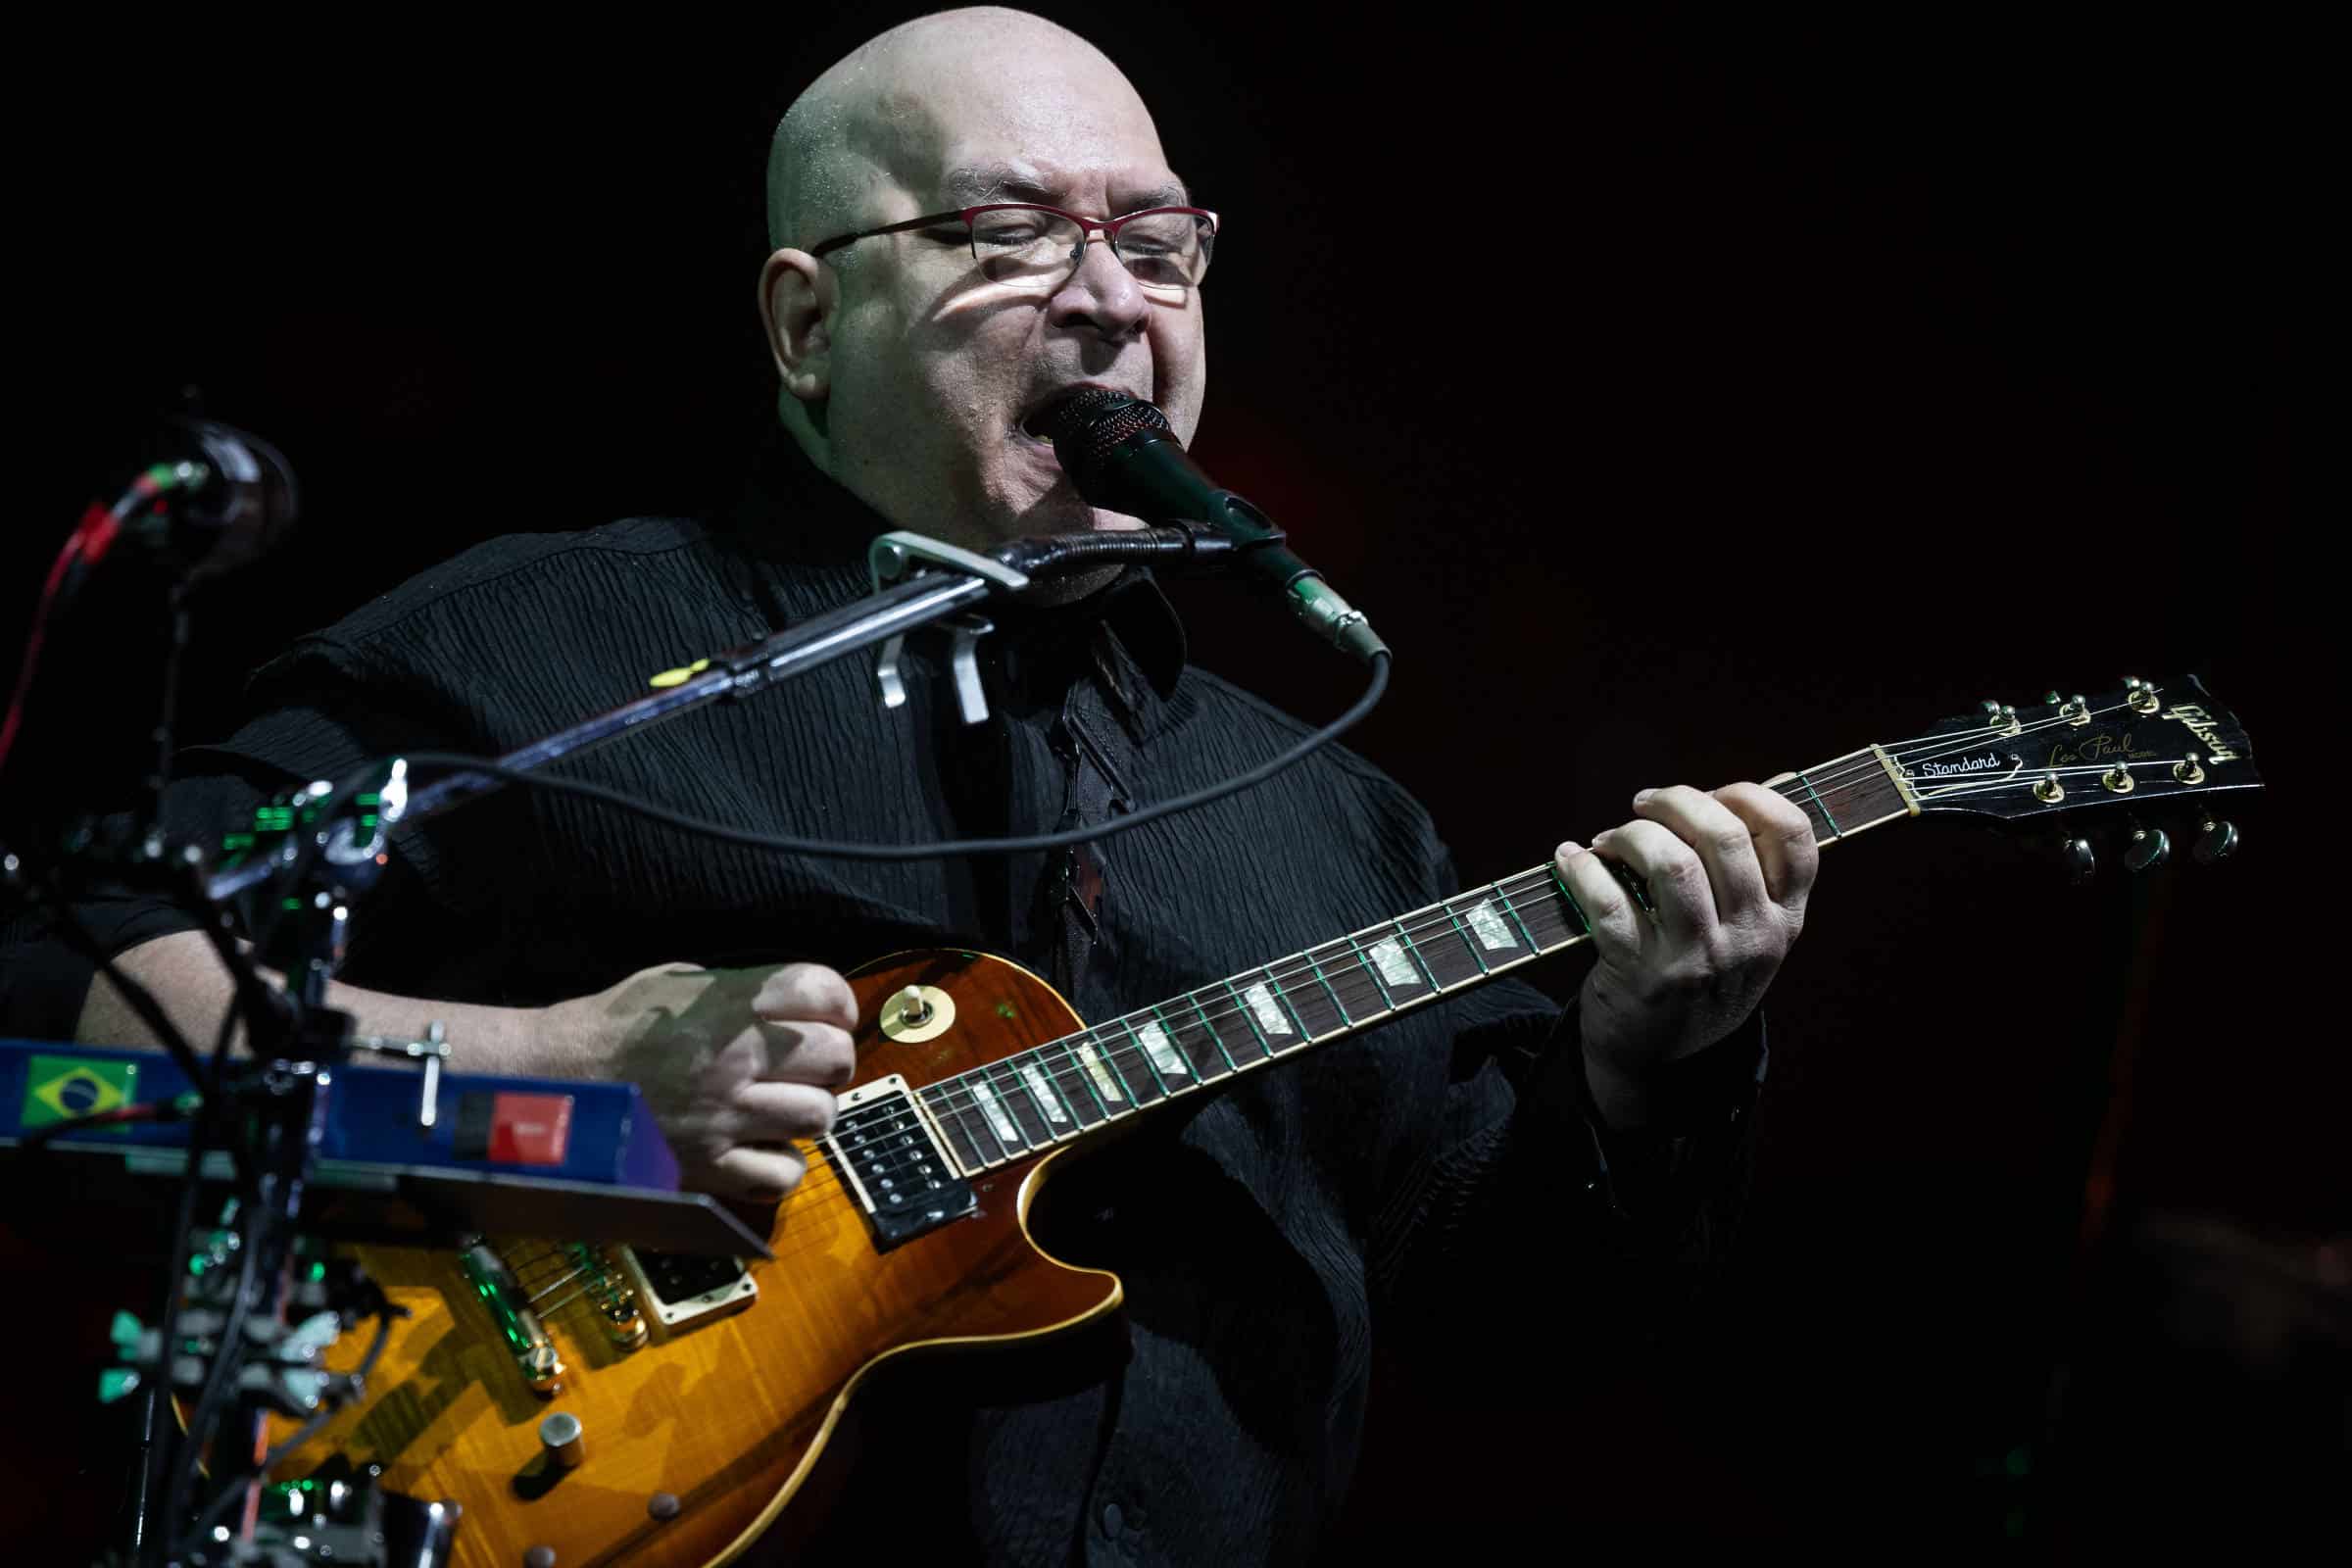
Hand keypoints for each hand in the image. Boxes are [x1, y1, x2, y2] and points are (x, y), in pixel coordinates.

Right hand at [542, 960, 858, 1200]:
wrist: (553, 1081)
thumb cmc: (613, 1026)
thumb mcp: (678, 982)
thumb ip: (741, 989)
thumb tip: (797, 1001)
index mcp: (730, 1004)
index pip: (826, 990)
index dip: (838, 1004)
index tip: (830, 1015)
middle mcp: (736, 1058)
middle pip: (835, 1056)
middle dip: (830, 1059)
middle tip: (807, 1066)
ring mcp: (725, 1116)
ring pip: (820, 1116)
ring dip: (810, 1111)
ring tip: (783, 1107)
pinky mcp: (709, 1167)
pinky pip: (783, 1174)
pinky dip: (782, 1164)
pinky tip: (761, 1148)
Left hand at [1552, 783, 1816, 1119]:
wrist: (1658, 1062)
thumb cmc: (1702, 977)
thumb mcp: (1749, 932)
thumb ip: (1760, 864)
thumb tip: (1777, 781)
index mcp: (1784, 920)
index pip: (1794, 836)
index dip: (1750, 796)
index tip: (1711, 794)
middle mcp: (1750, 938)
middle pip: (1723, 837)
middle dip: (1676, 802)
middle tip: (1644, 804)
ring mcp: (1698, 959)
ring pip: (1670, 864)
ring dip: (1631, 834)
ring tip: (1611, 840)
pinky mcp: (1643, 975)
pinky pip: (1608, 902)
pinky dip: (1582, 870)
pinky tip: (1571, 860)